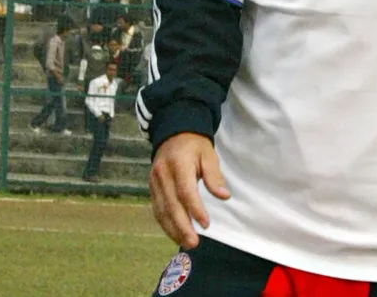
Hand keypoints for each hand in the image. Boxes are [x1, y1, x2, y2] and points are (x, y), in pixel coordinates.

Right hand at [150, 132, 229, 248]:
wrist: (173, 134)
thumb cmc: (195, 146)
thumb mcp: (209, 154)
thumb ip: (214, 176)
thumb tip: (224, 196)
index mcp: (178, 163)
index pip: (185, 191)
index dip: (195, 209)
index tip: (206, 224)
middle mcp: (162, 173)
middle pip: (171, 204)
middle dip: (182, 226)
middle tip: (194, 243)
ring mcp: (154, 181)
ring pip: (161, 210)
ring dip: (173, 229)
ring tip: (186, 243)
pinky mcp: (151, 187)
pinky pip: (157, 209)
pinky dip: (165, 224)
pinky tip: (175, 233)